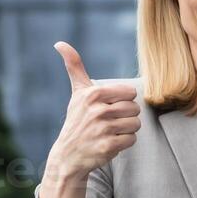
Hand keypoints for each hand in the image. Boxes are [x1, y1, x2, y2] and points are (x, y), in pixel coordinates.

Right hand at [45, 42, 140, 183]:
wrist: (68, 154)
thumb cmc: (78, 120)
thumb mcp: (77, 93)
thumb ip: (75, 67)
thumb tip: (60, 43)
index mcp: (93, 94)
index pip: (130, 93)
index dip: (123, 101)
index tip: (109, 107)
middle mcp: (97, 110)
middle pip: (135, 109)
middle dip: (126, 117)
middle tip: (108, 122)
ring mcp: (102, 129)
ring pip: (136, 124)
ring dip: (126, 130)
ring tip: (109, 132)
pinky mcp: (107, 146)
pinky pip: (132, 139)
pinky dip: (124, 143)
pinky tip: (109, 142)